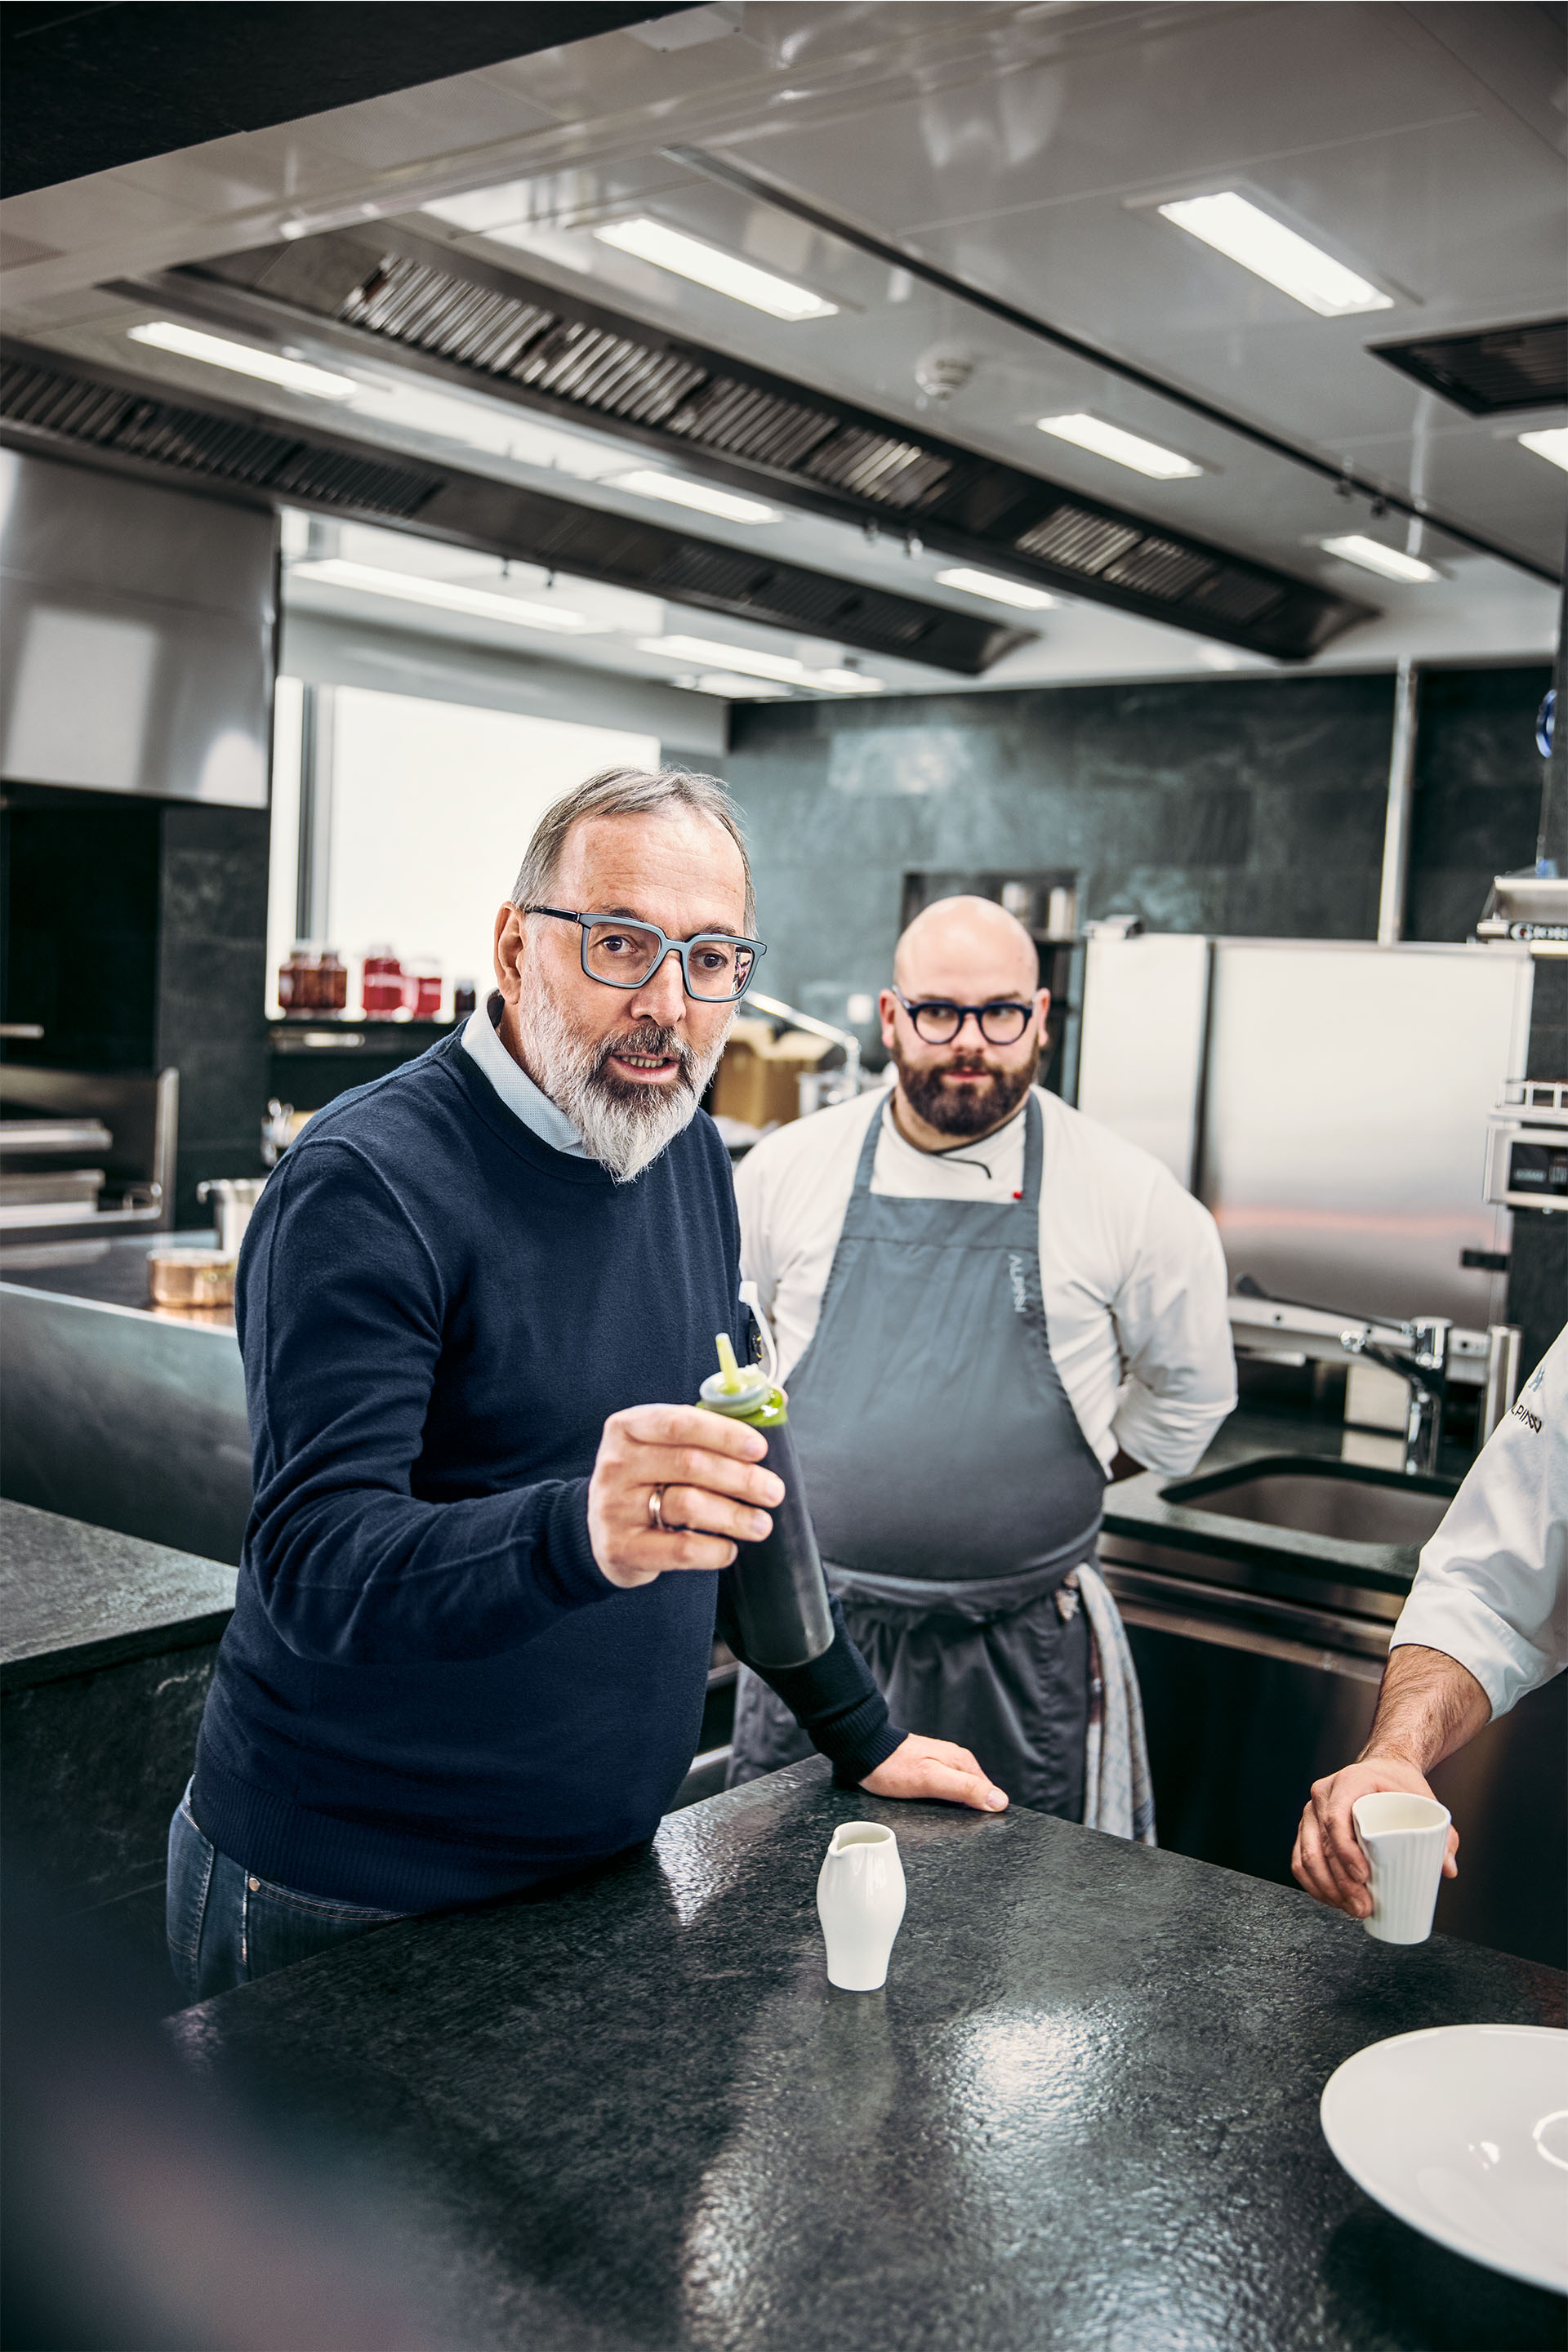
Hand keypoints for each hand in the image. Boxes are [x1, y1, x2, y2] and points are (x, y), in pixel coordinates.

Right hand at [587, 1404, 783, 1590]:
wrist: (598, 1531)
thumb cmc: (645, 1481)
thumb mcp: (660, 1447)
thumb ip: (705, 1430)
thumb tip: (772, 1413)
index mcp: (627, 1427)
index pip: (679, 1423)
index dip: (724, 1434)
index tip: (760, 1449)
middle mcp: (615, 1464)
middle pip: (690, 1464)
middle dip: (741, 1478)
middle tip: (773, 1491)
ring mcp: (614, 1507)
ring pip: (687, 1505)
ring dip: (734, 1515)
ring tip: (761, 1524)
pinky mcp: (620, 1548)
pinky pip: (679, 1549)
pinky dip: (713, 1550)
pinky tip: (729, 1549)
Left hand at [860, 1734, 1008, 1813]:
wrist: (865, 1751)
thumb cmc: (893, 1767)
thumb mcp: (931, 1780)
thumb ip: (965, 1788)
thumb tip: (998, 1801)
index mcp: (963, 1762)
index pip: (989, 1793)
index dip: (984, 1812)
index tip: (971, 1825)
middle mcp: (956, 1761)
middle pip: (976, 1794)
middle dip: (969, 1811)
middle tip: (950, 1822)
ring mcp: (943, 1765)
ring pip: (961, 1793)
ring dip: (955, 1807)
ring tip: (939, 1815)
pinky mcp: (930, 1770)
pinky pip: (946, 1791)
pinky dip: (943, 1802)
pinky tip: (932, 1808)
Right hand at [1291, 1755, 1458, 1917]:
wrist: (1381, 1768)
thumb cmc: (1399, 1784)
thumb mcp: (1423, 1799)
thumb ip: (1443, 1833)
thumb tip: (1448, 1869)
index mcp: (1349, 1782)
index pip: (1336, 1818)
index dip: (1345, 1850)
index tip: (1364, 1876)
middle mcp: (1323, 1795)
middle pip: (1321, 1844)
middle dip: (1339, 1883)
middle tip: (1362, 1907)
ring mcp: (1311, 1812)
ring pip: (1307, 1856)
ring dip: (1326, 1889)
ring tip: (1351, 1909)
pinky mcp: (1308, 1828)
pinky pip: (1300, 1859)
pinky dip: (1313, 1884)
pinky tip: (1331, 1900)